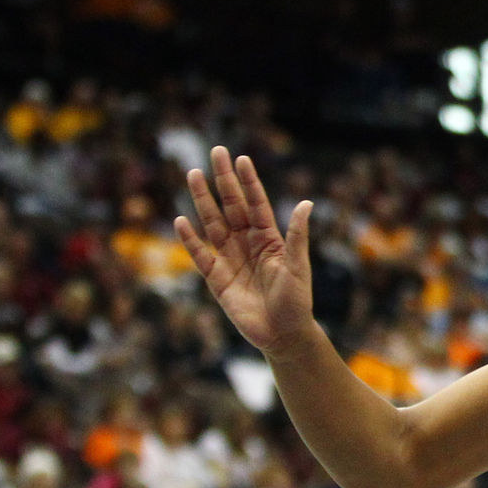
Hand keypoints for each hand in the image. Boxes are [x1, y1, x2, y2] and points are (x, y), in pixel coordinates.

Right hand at [176, 146, 315, 353]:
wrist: (283, 334)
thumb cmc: (296, 301)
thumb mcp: (298, 266)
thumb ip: (296, 235)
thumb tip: (306, 203)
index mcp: (270, 239)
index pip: (256, 204)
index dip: (248, 182)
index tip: (241, 158)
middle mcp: (248, 244)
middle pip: (232, 206)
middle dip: (224, 181)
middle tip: (216, 152)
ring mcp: (231, 259)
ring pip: (213, 224)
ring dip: (203, 200)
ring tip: (193, 175)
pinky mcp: (217, 279)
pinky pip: (201, 255)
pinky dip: (190, 239)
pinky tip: (181, 220)